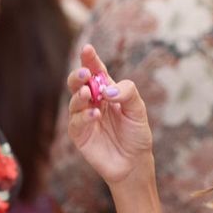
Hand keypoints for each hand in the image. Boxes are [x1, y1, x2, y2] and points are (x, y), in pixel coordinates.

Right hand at [67, 44, 153, 186]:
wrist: (134, 162)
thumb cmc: (136, 134)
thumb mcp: (138, 110)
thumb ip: (127, 94)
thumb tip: (107, 90)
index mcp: (106, 91)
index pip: (96, 72)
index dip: (90, 60)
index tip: (87, 49)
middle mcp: (92, 102)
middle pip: (78, 83)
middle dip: (78, 76)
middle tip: (84, 74)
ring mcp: (83, 117)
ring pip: (74, 100)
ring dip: (80, 95)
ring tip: (89, 93)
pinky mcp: (79, 134)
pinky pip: (76, 122)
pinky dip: (84, 116)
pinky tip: (95, 114)